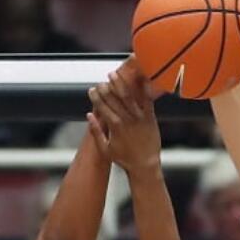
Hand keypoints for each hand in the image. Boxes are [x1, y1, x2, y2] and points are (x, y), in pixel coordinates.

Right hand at [86, 57, 161, 174]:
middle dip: (105, 88)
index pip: (102, 106)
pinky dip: (144, 89)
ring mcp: (139, 117)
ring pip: (128, 95)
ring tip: (113, 74)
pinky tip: (140, 79)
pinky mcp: (150, 117)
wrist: (145, 165)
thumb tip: (89, 116)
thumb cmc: (125, 159)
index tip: (91, 89)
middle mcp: (126, 119)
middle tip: (101, 82)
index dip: (95, 96)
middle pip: (113, 98)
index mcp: (114, 126)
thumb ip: (96, 132)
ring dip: (120, 83)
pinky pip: (147, 100)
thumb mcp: (105, 149)